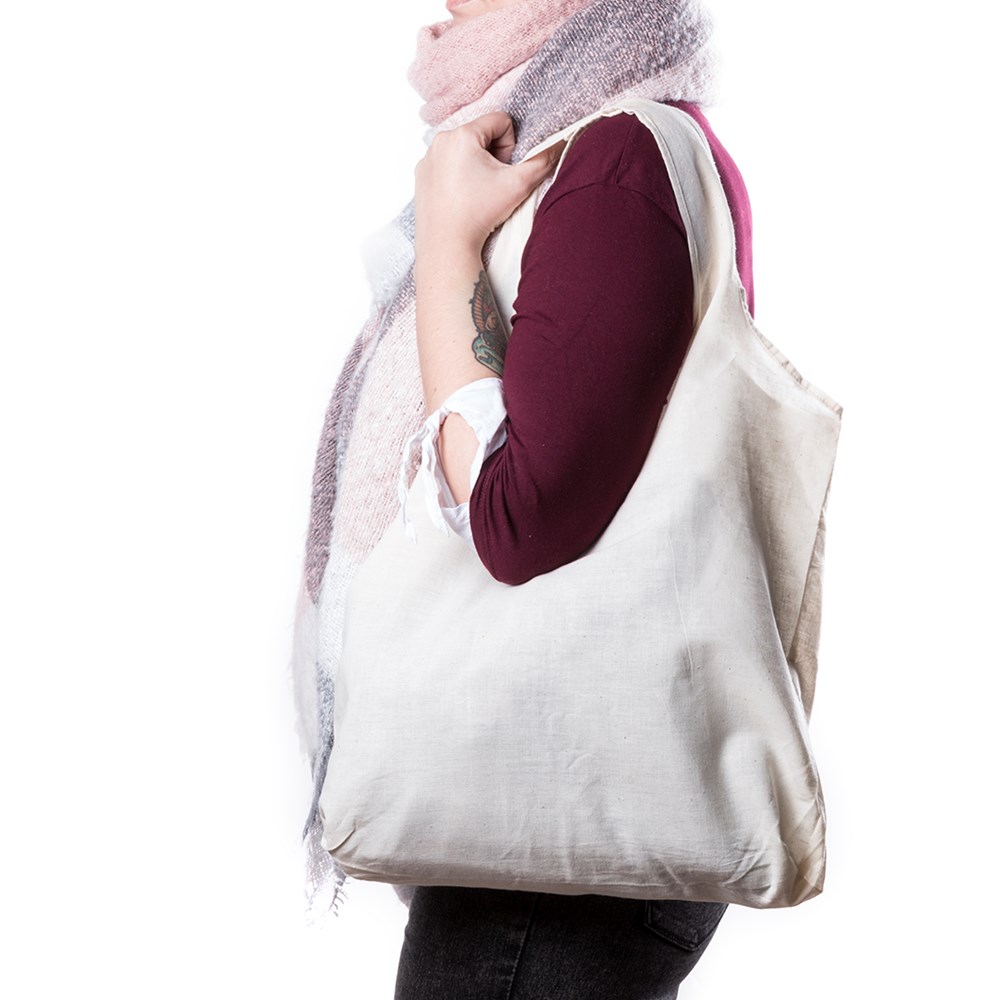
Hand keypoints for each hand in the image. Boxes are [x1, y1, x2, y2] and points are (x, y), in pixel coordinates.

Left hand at [414, 112, 563, 258]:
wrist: (447, 245)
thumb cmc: (479, 214)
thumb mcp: (519, 185)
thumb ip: (543, 160)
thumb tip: (561, 144)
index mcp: (462, 134)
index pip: (500, 121)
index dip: (510, 146)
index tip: (503, 171)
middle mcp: (440, 140)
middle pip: (481, 135)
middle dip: (492, 156)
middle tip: (491, 185)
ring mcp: (427, 158)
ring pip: (464, 151)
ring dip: (475, 166)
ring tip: (475, 193)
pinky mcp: (420, 175)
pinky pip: (446, 165)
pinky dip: (457, 177)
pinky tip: (461, 198)